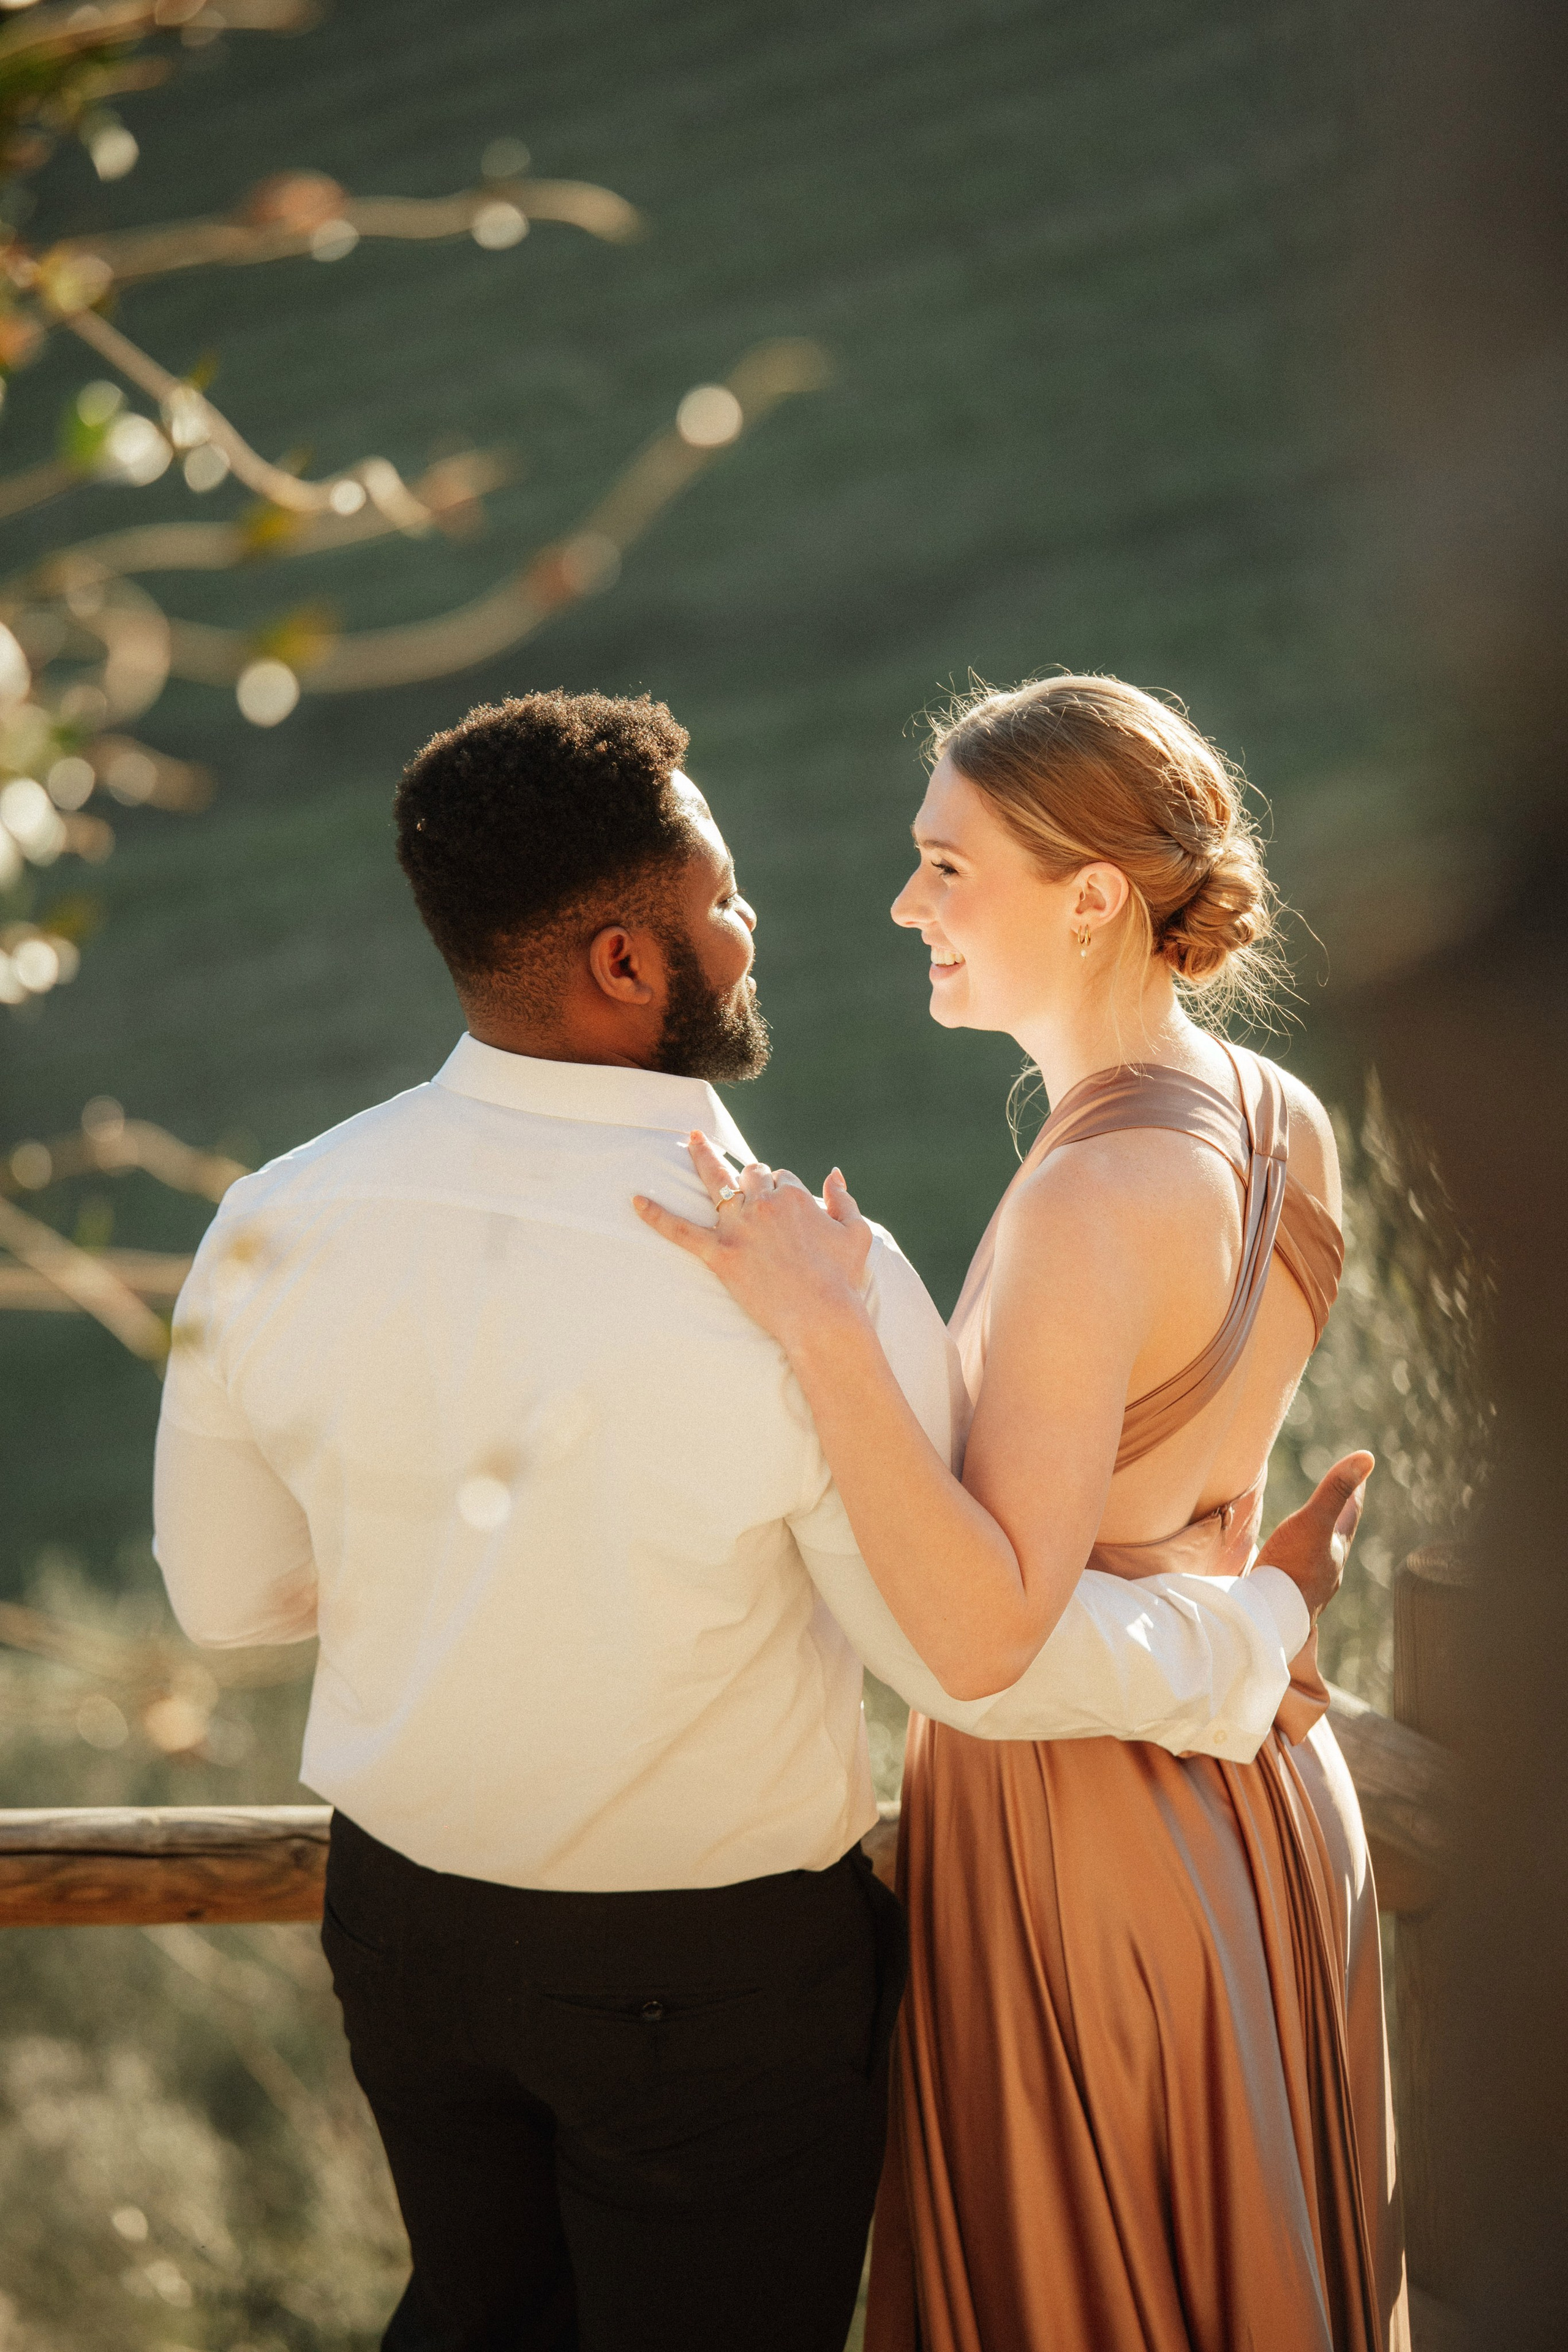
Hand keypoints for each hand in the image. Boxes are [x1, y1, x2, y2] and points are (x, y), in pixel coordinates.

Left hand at [633, 1134, 872, 1349]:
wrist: (822, 1316)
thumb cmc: (842, 1279)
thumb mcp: (856, 1234)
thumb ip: (844, 1199)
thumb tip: (833, 1173)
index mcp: (795, 1196)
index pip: (783, 1178)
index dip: (782, 1191)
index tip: (784, 1207)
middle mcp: (764, 1204)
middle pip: (752, 1174)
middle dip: (751, 1176)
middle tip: (749, 1187)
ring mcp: (739, 1227)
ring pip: (718, 1182)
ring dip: (705, 1159)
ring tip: (692, 1142)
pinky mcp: (719, 1254)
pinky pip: (680, 1230)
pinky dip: (656, 1216)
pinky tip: (636, 1200)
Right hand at [1256, 1452, 1373, 1627]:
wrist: (1269, 1617)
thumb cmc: (1293, 1567)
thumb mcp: (1314, 1521)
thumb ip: (1335, 1491)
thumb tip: (1367, 1457)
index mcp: (1336, 1549)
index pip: (1349, 1514)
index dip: (1354, 1493)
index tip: (1362, 1477)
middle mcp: (1327, 1569)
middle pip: (1337, 1538)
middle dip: (1339, 1519)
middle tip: (1343, 1503)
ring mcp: (1307, 1586)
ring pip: (1317, 1559)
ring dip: (1317, 1544)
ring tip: (1313, 1536)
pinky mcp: (1286, 1597)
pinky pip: (1295, 1574)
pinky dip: (1294, 1563)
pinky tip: (1284, 1568)